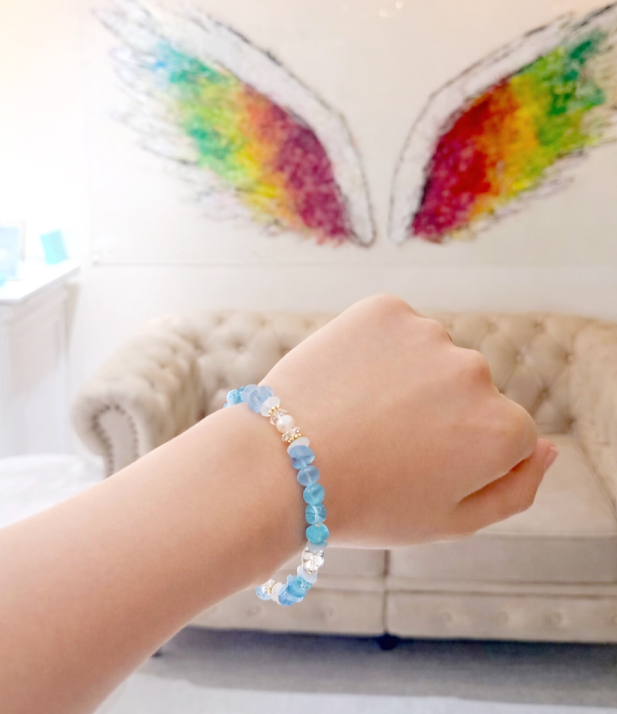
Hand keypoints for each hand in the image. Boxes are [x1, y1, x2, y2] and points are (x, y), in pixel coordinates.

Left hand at [266, 295, 556, 546]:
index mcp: (503, 429)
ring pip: (433, 355)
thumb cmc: (365, 503)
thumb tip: (549, 448)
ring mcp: (430, 334)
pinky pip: (396, 326)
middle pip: (471, 390)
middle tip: (385, 444)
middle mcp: (477, 372)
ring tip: (361, 413)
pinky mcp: (385, 307)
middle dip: (440, 412)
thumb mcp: (451, 522)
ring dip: (408, 376)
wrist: (280, 465)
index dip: (462, 454)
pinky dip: (378, 346)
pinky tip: (350, 380)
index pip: (507, 433)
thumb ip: (516, 488)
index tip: (420, 468)